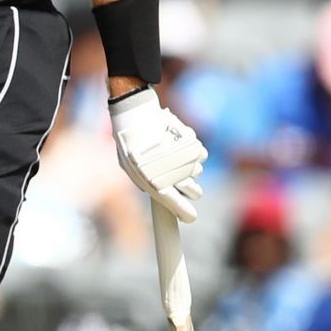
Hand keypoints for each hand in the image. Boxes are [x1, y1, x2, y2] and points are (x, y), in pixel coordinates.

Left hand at [110, 88, 207, 223]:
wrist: (135, 113)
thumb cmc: (128, 142)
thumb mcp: (129, 168)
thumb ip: (146, 183)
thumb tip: (158, 194)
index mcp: (153, 183)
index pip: (175, 204)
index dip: (185, 213)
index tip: (191, 217)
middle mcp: (172, 172)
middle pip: (195, 192)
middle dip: (191, 190)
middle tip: (184, 184)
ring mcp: (185, 157)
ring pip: (198, 172)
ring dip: (189, 168)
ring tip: (173, 156)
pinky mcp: (193, 142)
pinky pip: (201, 155)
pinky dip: (194, 153)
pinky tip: (180, 145)